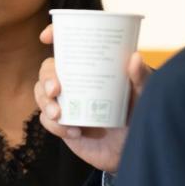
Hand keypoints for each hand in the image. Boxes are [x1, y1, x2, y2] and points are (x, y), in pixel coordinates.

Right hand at [34, 24, 151, 172]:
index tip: (46, 37)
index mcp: (91, 66)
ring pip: (41, 94)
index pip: (68, 46)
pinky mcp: (62, 124)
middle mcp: (75, 81)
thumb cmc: (139, 115)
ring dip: (45, 103)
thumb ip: (141, 78)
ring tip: (59, 115)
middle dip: (47, 77)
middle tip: (55, 90)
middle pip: (48, 69)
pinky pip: (47, 121)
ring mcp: (67, 102)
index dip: (55, 36)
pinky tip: (74, 132)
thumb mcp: (143, 94)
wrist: (132, 149)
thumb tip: (135, 58)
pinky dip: (56, 126)